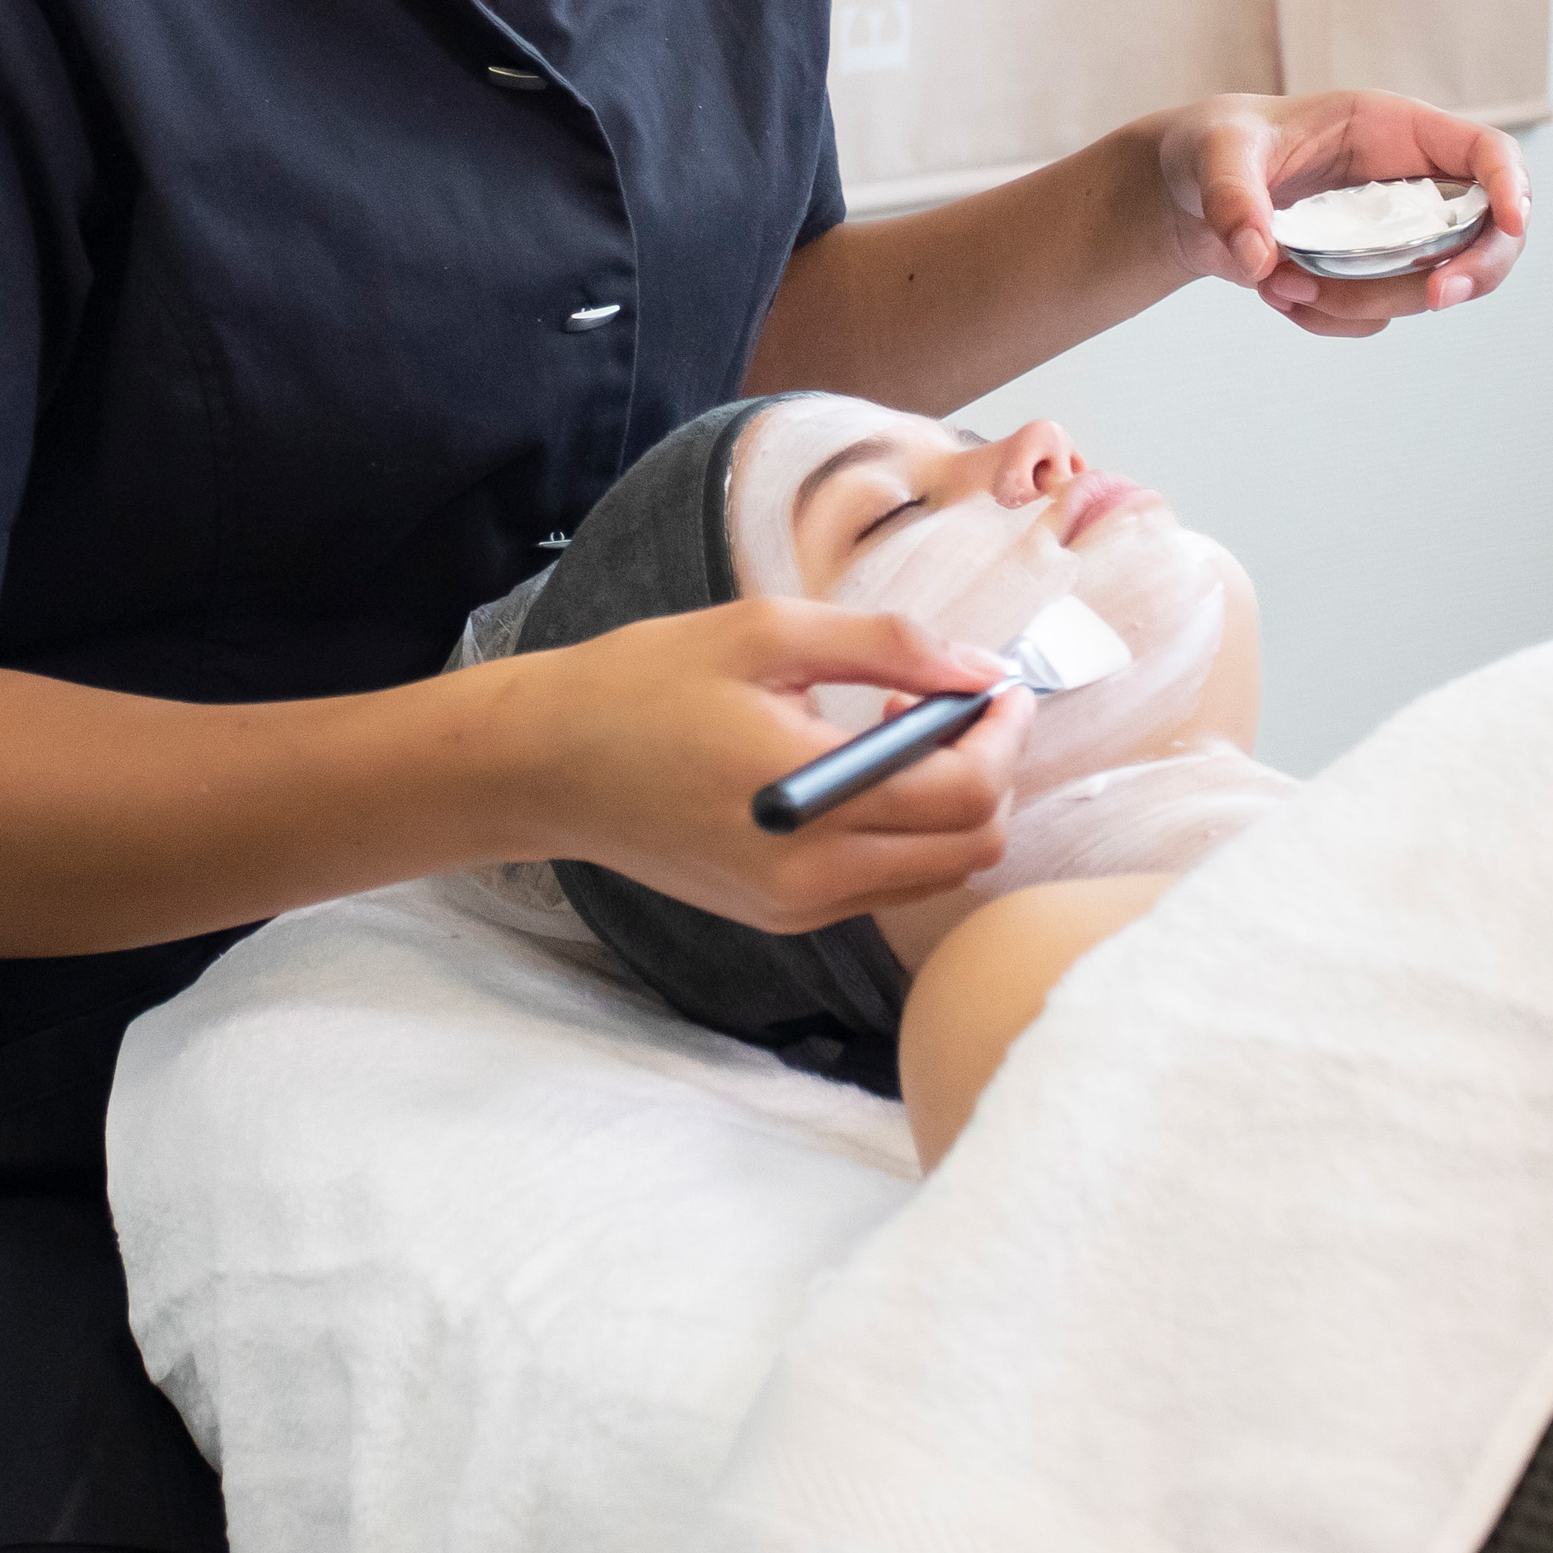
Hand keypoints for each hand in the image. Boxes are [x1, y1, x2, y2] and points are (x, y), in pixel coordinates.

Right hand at [503, 600, 1033, 933]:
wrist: (547, 766)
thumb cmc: (644, 684)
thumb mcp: (767, 634)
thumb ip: (889, 646)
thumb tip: (983, 669)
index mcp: (809, 799)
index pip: (966, 793)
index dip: (1004, 734)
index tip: (998, 684)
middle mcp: (811, 878)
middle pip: (971, 847)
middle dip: (989, 769)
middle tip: (953, 701)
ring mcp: (797, 909)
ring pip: (937, 874)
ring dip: (950, 802)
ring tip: (895, 725)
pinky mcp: (781, 919)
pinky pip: (885, 884)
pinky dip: (904, 830)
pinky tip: (857, 768)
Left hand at [1152, 89, 1530, 335]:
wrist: (1184, 195)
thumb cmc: (1212, 146)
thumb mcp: (1215, 153)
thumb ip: (1233, 195)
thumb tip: (1260, 258)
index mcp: (1393, 129)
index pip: (1486, 151)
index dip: (1511, 184)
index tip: (1512, 222)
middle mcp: (1408, 183)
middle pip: (1488, 232)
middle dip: (1473, 270)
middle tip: (1434, 297)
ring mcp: (1393, 235)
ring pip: (1429, 286)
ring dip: (1363, 300)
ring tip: (1277, 283)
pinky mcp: (1367, 275)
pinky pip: (1378, 314)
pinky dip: (1331, 319)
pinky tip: (1275, 293)